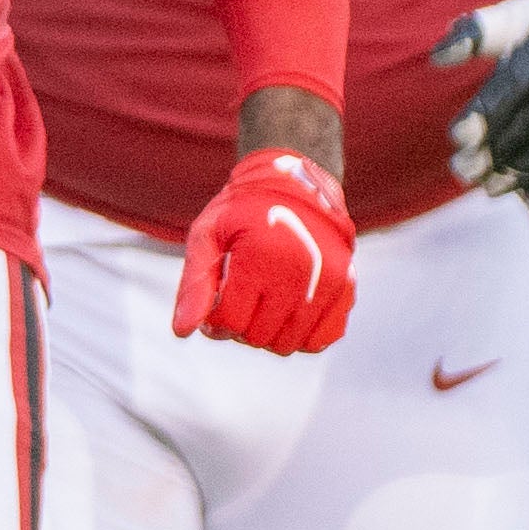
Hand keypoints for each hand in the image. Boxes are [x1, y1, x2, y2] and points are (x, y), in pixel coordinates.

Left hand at [173, 147, 357, 359]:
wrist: (296, 184)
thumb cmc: (243, 211)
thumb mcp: (207, 234)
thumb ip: (194, 283)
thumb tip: (182, 332)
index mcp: (261, 258)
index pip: (231, 322)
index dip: (215, 322)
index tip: (215, 305)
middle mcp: (300, 274)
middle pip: (257, 337)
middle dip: (240, 327)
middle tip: (239, 301)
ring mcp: (328, 284)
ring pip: (287, 345)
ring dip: (267, 334)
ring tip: (261, 304)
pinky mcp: (346, 290)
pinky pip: (320, 341)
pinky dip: (300, 336)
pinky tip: (287, 311)